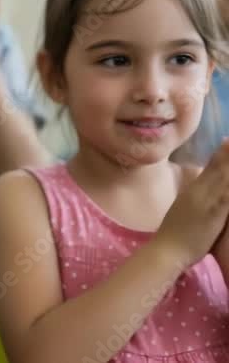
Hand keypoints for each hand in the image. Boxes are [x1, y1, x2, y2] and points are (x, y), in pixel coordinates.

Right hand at [155, 140, 228, 267]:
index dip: (220, 154)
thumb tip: (195, 191)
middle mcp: (200, 191)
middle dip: (227, 154)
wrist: (166, 249)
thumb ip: (190, 199)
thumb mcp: (181, 210)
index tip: (227, 140)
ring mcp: (207, 199)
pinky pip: (227, 194)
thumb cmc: (174, 234)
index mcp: (193, 191)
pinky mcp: (215, 211)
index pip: (210, 168)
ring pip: (224, 177)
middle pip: (219, 168)